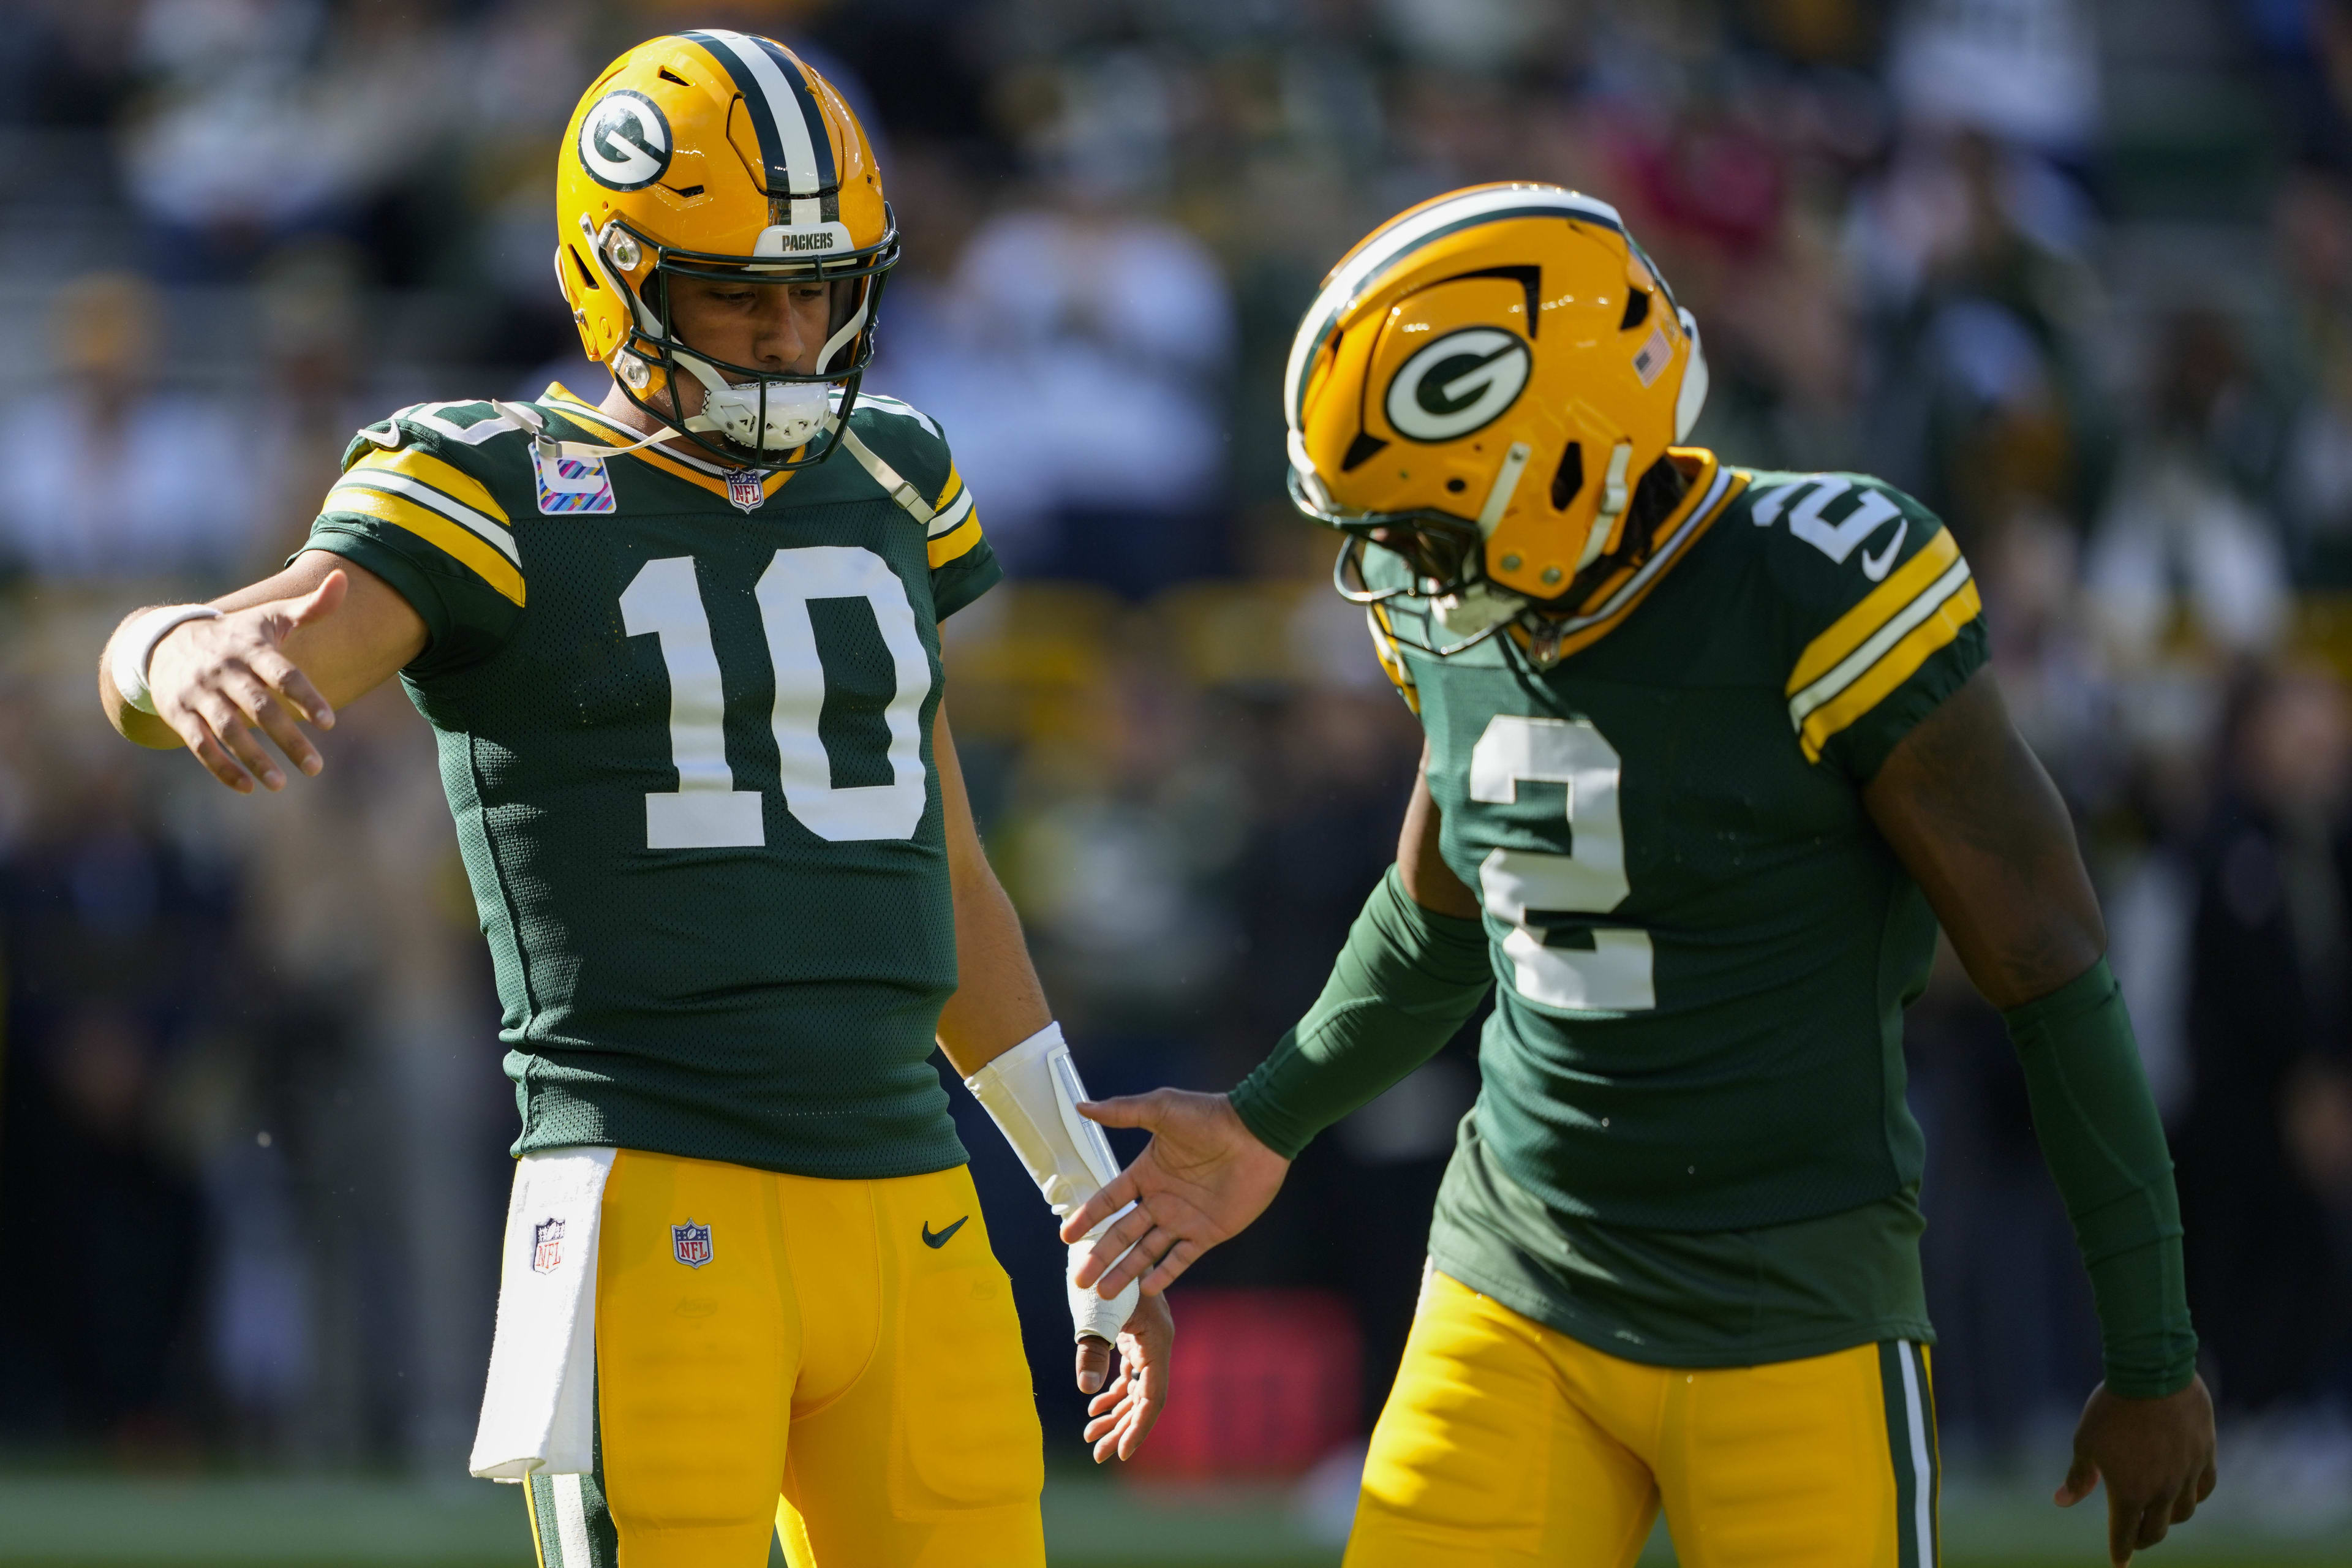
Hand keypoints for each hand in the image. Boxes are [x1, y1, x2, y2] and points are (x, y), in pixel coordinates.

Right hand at [146, 572, 343, 791]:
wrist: (163, 641)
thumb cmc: (236, 634)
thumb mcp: (270, 617)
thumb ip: (311, 607)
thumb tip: (343, 578)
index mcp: (250, 648)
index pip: (282, 674)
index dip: (305, 697)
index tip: (329, 723)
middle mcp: (224, 671)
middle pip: (259, 707)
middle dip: (287, 739)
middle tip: (316, 768)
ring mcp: (199, 694)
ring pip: (228, 730)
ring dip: (254, 759)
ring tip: (282, 784)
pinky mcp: (178, 714)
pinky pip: (200, 745)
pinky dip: (223, 768)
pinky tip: (249, 787)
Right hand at [1060, 1090, 1290, 1297]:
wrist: (1258, 1133)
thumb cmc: (1210, 1116)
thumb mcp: (1162, 1109)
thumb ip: (1122, 1112)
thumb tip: (1081, 1107)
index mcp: (1147, 1172)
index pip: (1109, 1200)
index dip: (1087, 1218)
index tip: (1066, 1237)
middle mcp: (1161, 1199)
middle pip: (1123, 1234)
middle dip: (1101, 1257)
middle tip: (1080, 1280)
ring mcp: (1183, 1218)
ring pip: (1147, 1251)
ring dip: (1125, 1272)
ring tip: (1104, 1293)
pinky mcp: (1208, 1233)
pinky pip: (1181, 1258)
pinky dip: (1165, 1275)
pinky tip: (1147, 1290)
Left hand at [1076, 1289, 1171, 1462]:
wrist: (1098, 1237)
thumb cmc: (1096, 1272)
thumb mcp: (1093, 1313)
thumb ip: (1091, 1351)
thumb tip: (1087, 1391)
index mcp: (1157, 1339)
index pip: (1153, 1396)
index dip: (1138, 1428)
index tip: (1122, 1454)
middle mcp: (1157, 1342)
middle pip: (1145, 1397)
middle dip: (1122, 1426)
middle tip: (1098, 1453)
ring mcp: (1146, 1339)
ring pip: (1136, 1387)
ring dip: (1115, 1412)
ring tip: (1091, 1435)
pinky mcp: (1133, 1335)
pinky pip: (1128, 1373)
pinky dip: (1113, 1391)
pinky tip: (1095, 1408)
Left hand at [2055, 1376, 2217, 1564]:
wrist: (2152, 1374)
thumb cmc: (2111, 1408)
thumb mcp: (2085, 1442)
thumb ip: (2078, 1476)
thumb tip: (2063, 1501)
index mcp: (2129, 1492)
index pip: (2125, 1534)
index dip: (2120, 1551)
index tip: (2118, 1563)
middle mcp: (2163, 1491)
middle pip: (2157, 1530)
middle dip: (2144, 1539)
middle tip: (2135, 1539)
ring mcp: (2187, 1475)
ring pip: (2184, 1512)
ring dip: (2170, 1519)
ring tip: (2159, 1515)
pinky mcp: (2206, 1455)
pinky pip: (2205, 1488)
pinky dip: (2194, 1496)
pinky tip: (2187, 1494)